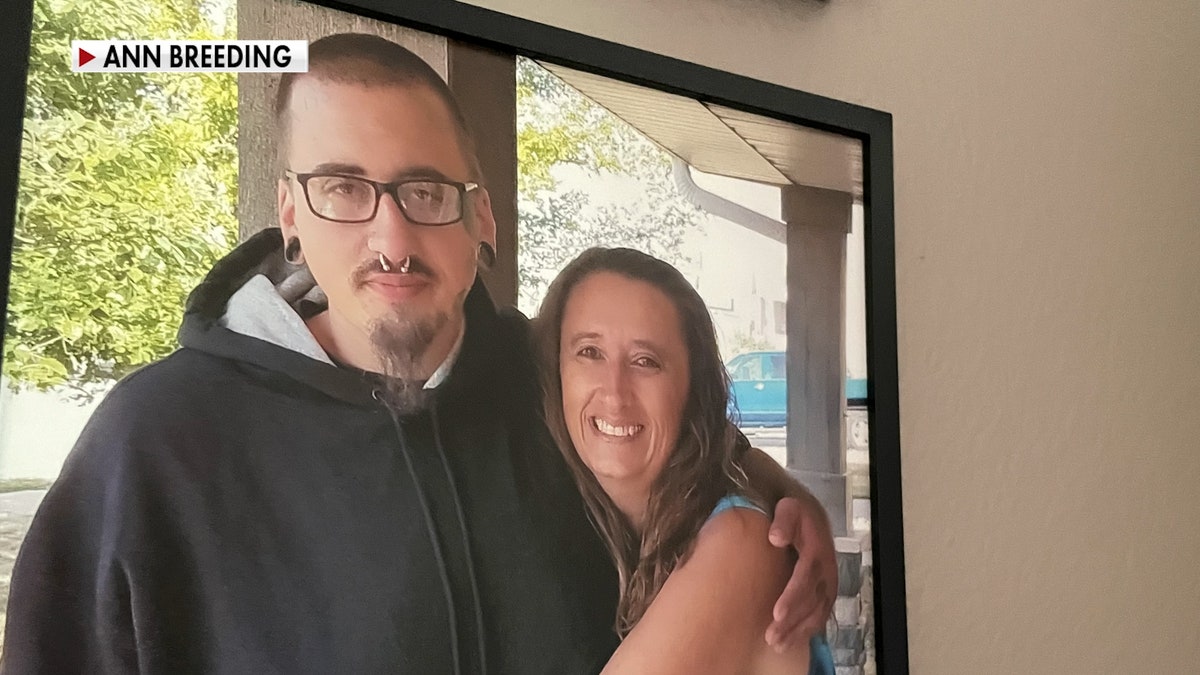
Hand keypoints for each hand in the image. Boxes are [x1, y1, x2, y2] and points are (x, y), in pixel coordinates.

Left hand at [764, 496, 836, 651]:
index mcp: (817, 551)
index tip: (777, 613)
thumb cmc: (796, 516)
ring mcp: (827, 585)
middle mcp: (826, 571)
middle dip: (793, 621)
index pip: (806, 577)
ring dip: (798, 631)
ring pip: (816, 613)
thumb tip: (775, 537)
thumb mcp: (789, 508)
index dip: (793, 596)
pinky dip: (805, 631)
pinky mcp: (825, 594)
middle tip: (772, 636)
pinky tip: (789, 642)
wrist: (813, 518)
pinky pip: (819, 616)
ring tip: (777, 644)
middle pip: (811, 601)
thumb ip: (783, 520)